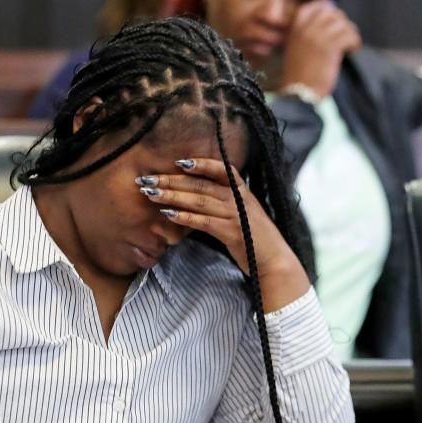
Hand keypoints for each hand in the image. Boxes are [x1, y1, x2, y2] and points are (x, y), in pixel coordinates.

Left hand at [141, 158, 309, 310]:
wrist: (274, 261)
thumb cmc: (257, 239)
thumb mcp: (245, 215)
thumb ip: (227, 203)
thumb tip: (200, 197)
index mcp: (243, 192)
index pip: (221, 169)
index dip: (200, 163)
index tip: (177, 161)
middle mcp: (239, 199)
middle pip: (201, 184)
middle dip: (171, 180)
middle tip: (147, 179)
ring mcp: (235, 215)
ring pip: (198, 200)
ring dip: (172, 196)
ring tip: (150, 194)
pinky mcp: (231, 232)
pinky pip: (203, 221)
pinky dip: (184, 217)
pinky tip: (167, 215)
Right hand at [281, 1, 361, 98]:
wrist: (300, 93)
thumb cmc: (301, 76)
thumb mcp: (298, 50)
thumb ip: (308, 36)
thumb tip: (330, 22)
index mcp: (295, 29)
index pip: (312, 6)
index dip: (326, 8)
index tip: (335, 17)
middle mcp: (306, 30)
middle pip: (332, 13)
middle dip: (342, 22)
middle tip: (346, 34)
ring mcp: (318, 38)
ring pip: (342, 23)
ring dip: (351, 33)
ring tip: (351, 44)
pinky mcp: (330, 48)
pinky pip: (349, 35)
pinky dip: (355, 41)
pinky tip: (353, 50)